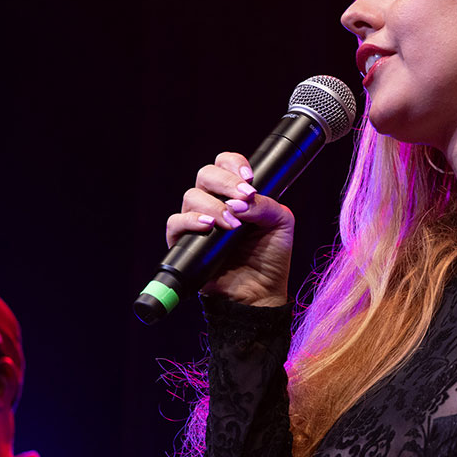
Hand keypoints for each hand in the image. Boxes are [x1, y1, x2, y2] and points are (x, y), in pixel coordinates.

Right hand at [165, 151, 295, 306]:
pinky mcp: (184, 242)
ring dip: (214, 206)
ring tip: (233, 225)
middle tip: (244, 198)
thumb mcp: (281, 224)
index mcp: (235, 194)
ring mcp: (197, 221)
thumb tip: (241, 201)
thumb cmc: (270, 258)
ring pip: (191, 196)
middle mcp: (214, 203)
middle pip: (205, 174)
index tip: (250, 179)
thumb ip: (266, 205)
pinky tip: (209, 227)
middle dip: (225, 182)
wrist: (260, 293)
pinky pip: (176, 223)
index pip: (225, 164)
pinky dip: (191, 221)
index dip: (234, 164)